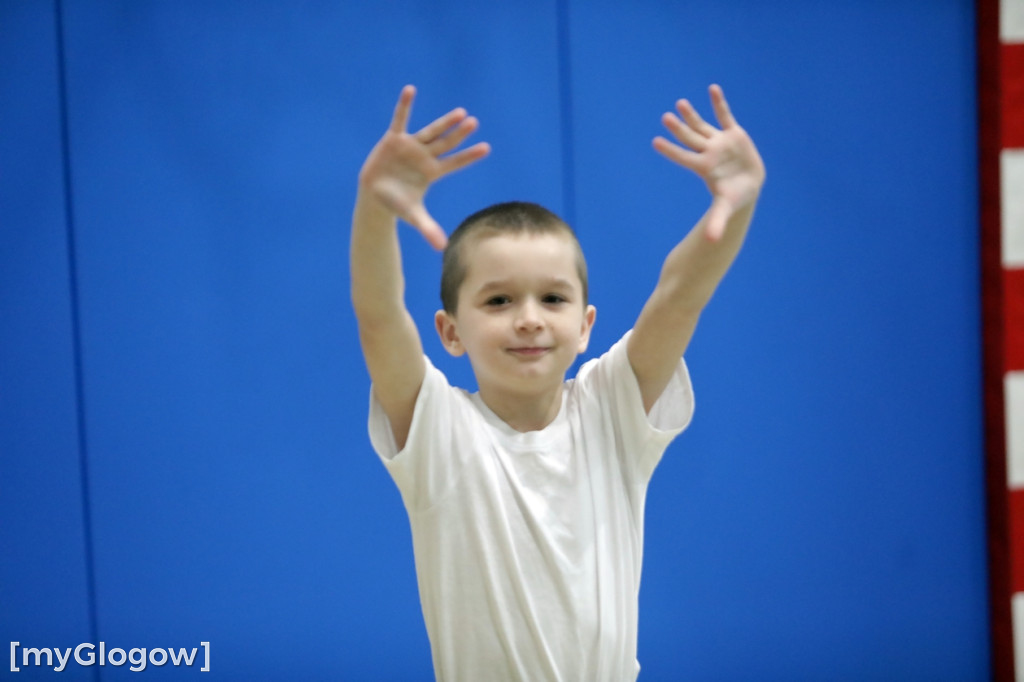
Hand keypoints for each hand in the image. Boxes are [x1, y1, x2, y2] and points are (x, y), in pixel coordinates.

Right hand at [359, 85, 490, 248]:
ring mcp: (410, 146)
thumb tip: (442, 248)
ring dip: (444, 122)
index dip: (469, 156)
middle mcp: (424, 156)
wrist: (374, 195)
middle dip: (459, 134)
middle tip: (474, 123)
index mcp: (432, 172)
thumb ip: (428, 229)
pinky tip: (410, 90)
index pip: (455, 163)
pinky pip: (400, 119)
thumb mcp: (413, 216)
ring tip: (460, 113)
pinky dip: (404, 105)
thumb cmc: (397, 204)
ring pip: (430, 131)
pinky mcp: (394, 139)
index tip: (486, 148)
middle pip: (446, 143)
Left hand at [653, 84, 764, 240]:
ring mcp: (720, 142)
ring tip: (679, 103)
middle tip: (664, 118)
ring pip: (703, 126)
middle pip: (690, 138)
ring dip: (692, 115)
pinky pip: (725, 116)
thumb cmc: (733, 198)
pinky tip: (712, 89)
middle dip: (678, 129)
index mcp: (703, 167)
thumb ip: (717, 223)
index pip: (683, 158)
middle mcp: (708, 152)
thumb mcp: (726, 209)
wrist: (748, 186)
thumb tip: (711, 242)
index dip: (671, 151)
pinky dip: (719, 103)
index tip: (655, 142)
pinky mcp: (734, 134)